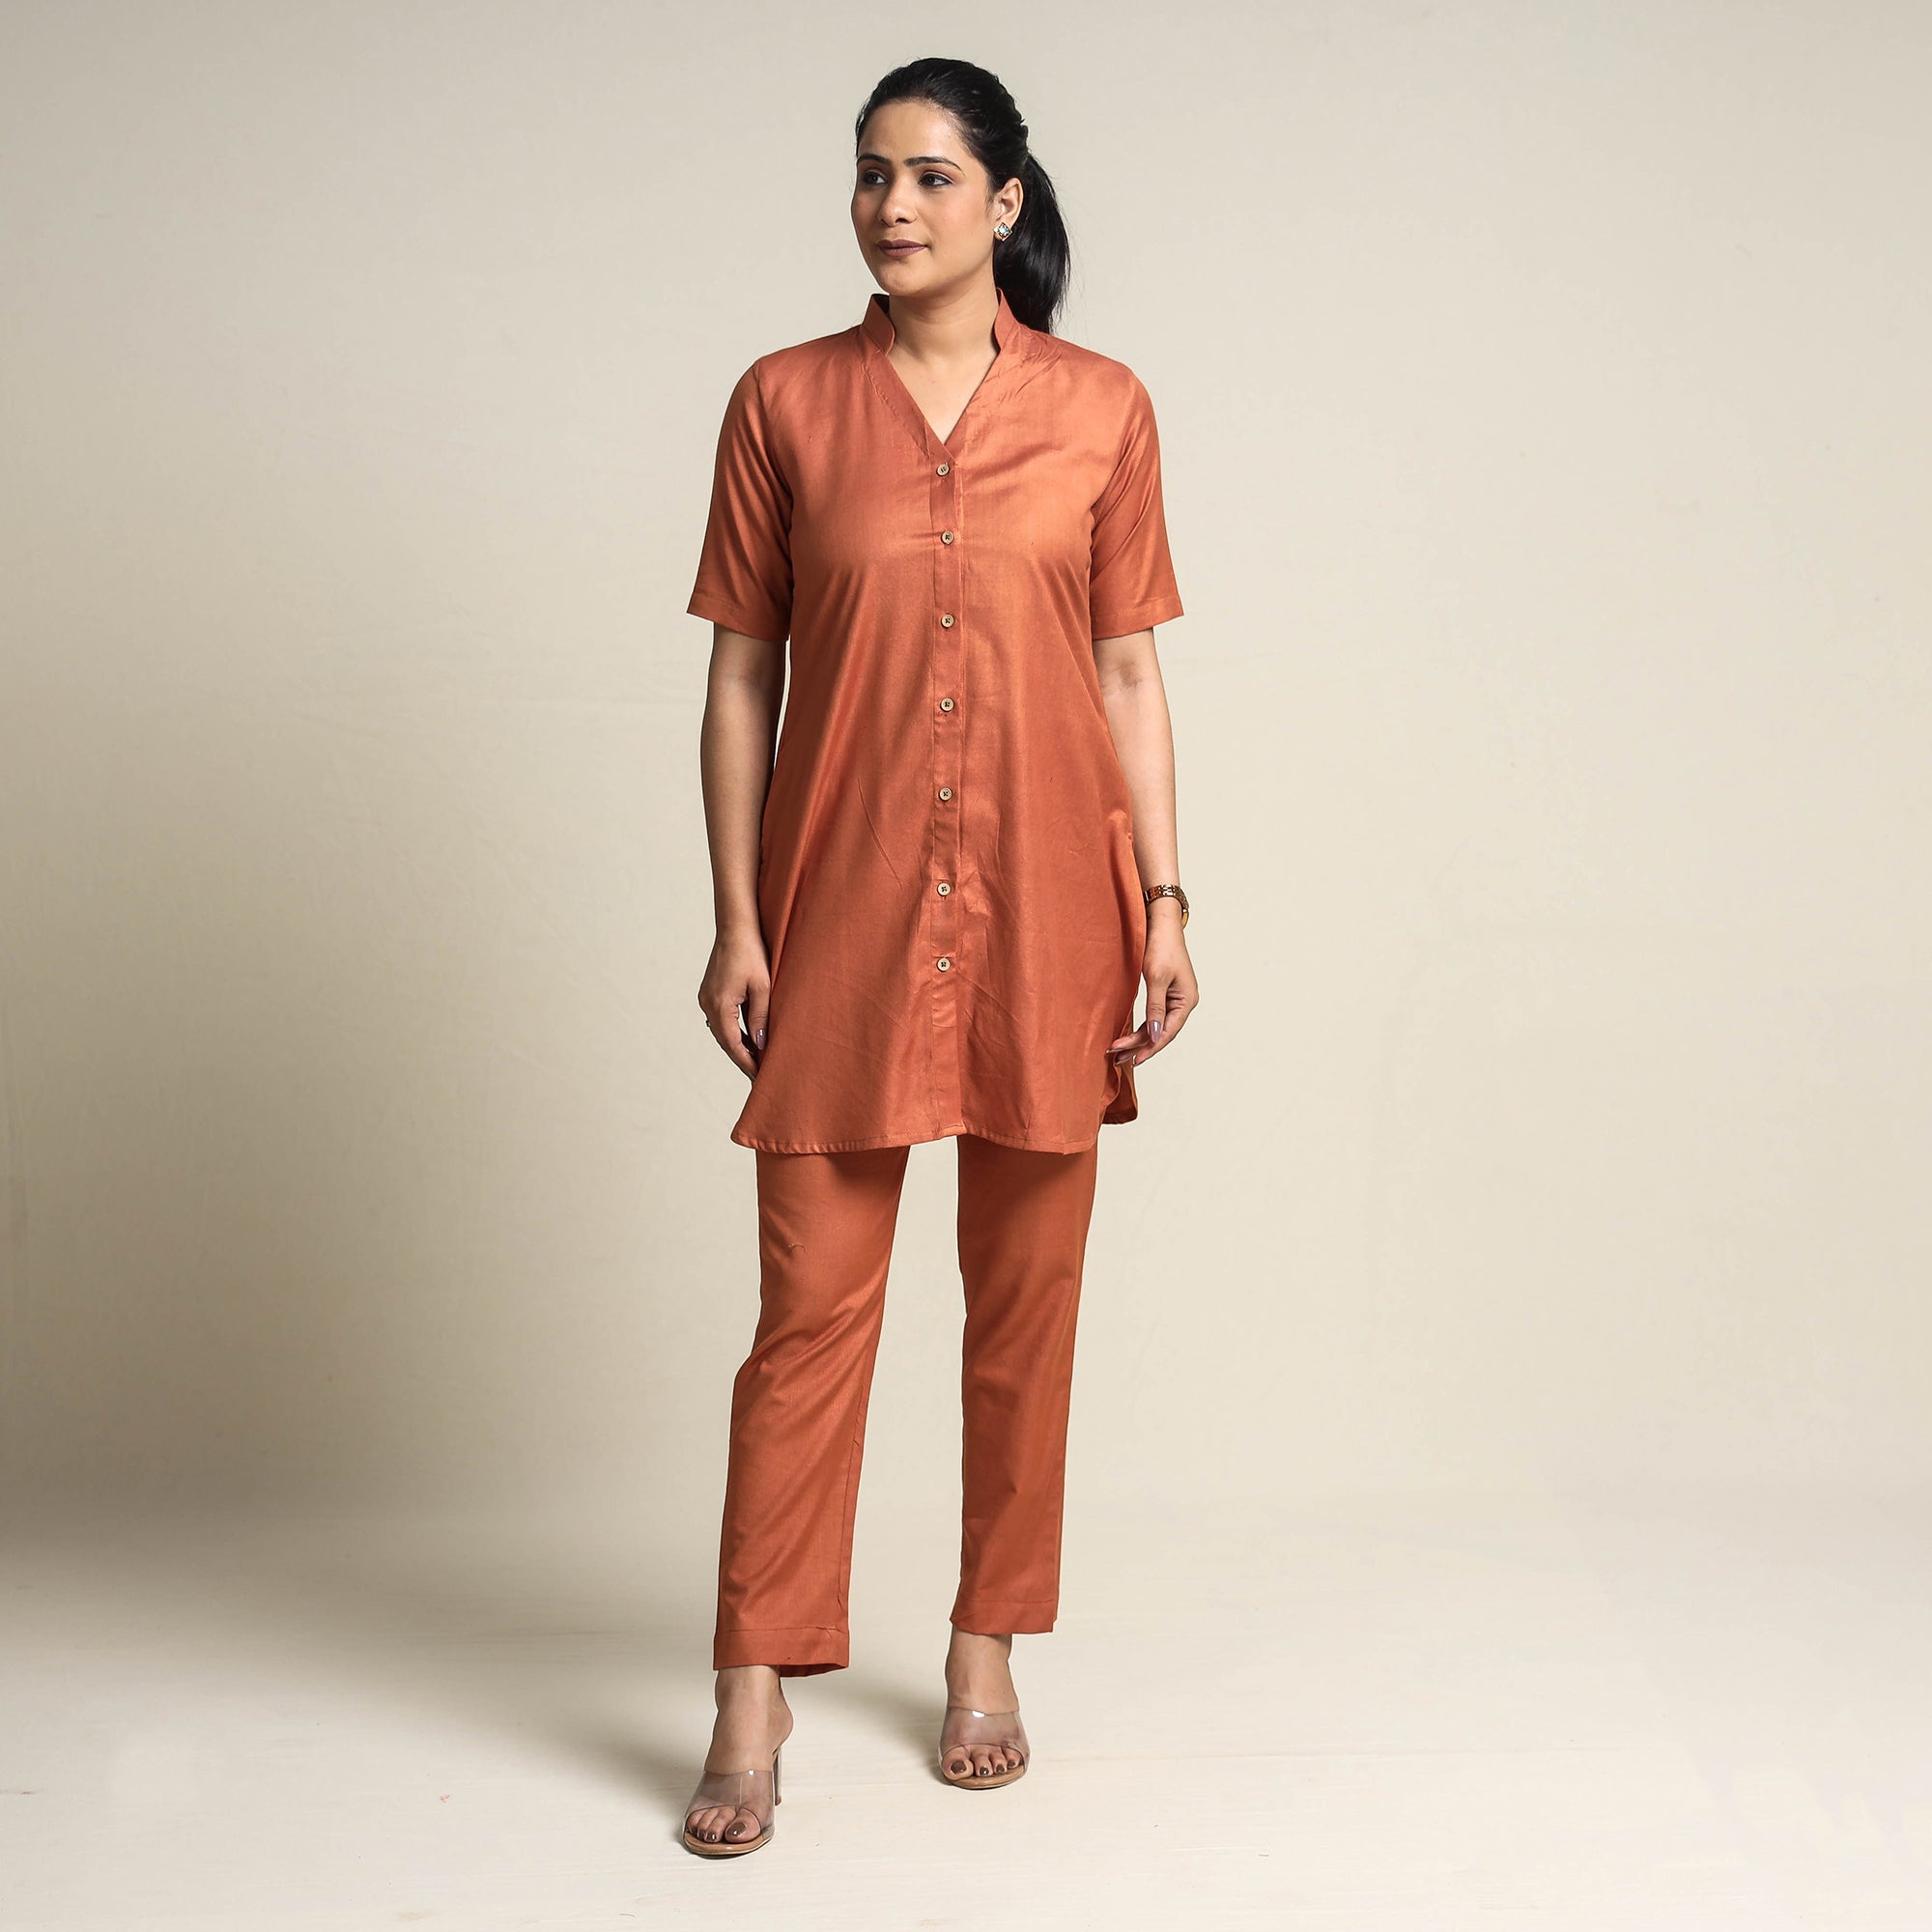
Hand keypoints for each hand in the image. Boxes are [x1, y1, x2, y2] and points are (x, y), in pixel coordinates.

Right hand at [700, 927, 770, 1079]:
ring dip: (737, 1045)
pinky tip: (746, 1038)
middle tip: (758, 1075)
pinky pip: (720, 1020)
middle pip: (724, 1041)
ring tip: (755, 1060)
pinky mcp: (708, 993)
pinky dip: (732, 1032)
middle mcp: (708, 1004)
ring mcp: (706, 999)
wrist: (735, 928)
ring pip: (721, 1032)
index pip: (733, 1044)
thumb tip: (760, 1046)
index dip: (746, 1062)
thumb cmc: (752, 953)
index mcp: (720, 1005)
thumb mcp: (762, 988)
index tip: (759, 1076)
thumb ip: (761, 1019)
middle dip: (741, 1058)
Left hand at [1109, 906, 1196, 1066]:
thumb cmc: (1161, 947)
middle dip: (1139, 1046)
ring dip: (1138, 1038)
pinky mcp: (1164, 993)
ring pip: (1156, 1026)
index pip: (1168, 1033)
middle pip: (1161, 1032)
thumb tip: (1156, 1036)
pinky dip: (1141, 1027)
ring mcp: (1174, 999)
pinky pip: (1153, 1016)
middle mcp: (1183, 1003)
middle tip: (1117, 1059)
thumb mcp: (1156, 979)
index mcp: (1186, 1001)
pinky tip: (1129, 1036)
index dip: (1150, 1048)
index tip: (1133, 1060)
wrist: (1160, 924)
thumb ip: (1155, 1008)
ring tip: (1118, 1052)